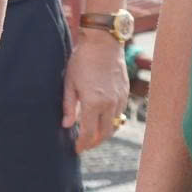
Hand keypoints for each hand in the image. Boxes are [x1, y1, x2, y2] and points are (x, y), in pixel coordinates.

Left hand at [66, 35, 133, 153]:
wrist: (103, 43)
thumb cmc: (82, 60)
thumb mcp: (69, 82)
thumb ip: (69, 106)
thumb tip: (67, 126)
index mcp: (93, 103)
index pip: (89, 133)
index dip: (83, 144)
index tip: (77, 149)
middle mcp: (109, 104)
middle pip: (105, 134)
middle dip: (95, 143)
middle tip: (85, 145)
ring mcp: (119, 99)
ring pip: (114, 125)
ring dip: (104, 133)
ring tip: (93, 134)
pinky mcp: (125, 93)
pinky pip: (119, 114)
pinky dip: (111, 120)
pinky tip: (102, 118)